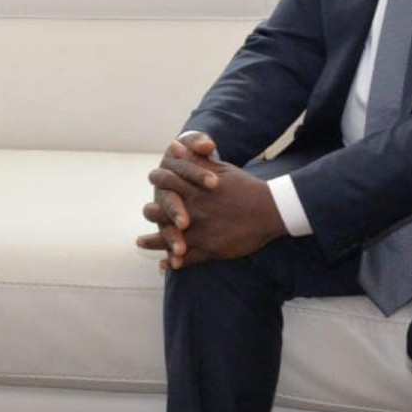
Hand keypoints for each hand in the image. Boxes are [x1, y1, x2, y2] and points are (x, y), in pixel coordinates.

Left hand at [142, 142, 287, 269]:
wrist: (271, 210)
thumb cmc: (246, 187)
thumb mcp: (220, 169)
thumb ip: (195, 160)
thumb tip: (174, 146)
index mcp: (195, 189)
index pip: (166, 182)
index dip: (158, 179)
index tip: (152, 179)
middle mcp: (194, 211)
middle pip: (161, 212)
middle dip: (151, 212)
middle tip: (147, 212)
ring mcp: (201, 232)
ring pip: (170, 238)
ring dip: (153, 241)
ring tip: (140, 242)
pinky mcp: (211, 250)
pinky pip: (187, 259)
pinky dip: (174, 262)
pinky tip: (166, 265)